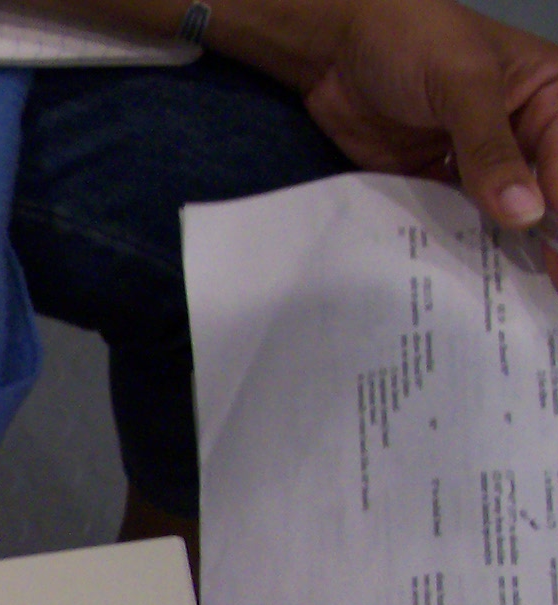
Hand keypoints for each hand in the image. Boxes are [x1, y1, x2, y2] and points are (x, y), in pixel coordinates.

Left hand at [294, 0, 557, 277]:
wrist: (334, 45)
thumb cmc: (412, 40)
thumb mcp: (461, 83)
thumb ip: (490, 148)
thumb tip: (526, 214)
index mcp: (551, 96)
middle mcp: (524, 131)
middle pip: (545, 193)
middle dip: (548, 237)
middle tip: (548, 286)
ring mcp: (480, 160)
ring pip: (502, 212)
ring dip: (503, 249)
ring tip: (504, 299)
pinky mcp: (436, 181)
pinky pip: (454, 219)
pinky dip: (456, 245)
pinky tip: (459, 281)